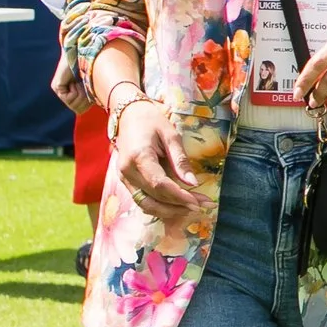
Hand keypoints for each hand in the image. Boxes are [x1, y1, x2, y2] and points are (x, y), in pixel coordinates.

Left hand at [51, 52, 91, 114]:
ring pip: (73, 106)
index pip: (80, 110)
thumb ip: (93, 96)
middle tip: (85, 87)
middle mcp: (65, 94)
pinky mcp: (57, 87)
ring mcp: (59, 91)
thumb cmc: (93, 67)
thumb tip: (100, 107)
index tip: (90, 91)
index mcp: (74, 94)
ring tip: (80, 83)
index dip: (88, 104)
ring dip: (81, 95)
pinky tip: (74, 82)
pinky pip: (68, 99)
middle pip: (78, 110)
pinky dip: (75, 91)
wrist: (83, 54)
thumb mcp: (95, 86)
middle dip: (85, 100)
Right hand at [113, 100, 209, 221]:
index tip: (198, 202)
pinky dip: (159, 206)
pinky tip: (177, 205)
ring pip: (145, 204)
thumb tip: (193, 183)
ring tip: (192, 207)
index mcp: (139, 157)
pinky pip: (142, 200)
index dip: (180, 197)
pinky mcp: (126, 181)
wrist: (128, 115)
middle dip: (179, 206)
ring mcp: (124, 178)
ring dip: (169, 210)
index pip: (160, 185)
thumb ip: (180, 160)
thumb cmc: (151, 121)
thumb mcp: (171, 135)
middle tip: (203, 205)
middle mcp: (127, 171)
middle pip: (153, 198)